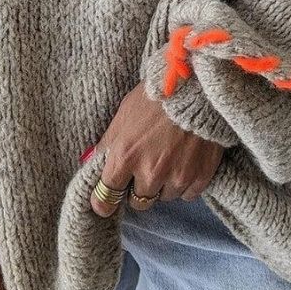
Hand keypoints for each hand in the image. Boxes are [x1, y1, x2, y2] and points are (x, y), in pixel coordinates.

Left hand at [88, 80, 225, 216]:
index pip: (106, 198)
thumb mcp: (124, 114)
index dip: (104, 201)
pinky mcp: (201, 177)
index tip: (106, 201)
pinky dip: (185, 182)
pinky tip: (187, 161)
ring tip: (170, 158)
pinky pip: (188, 194)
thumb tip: (90, 162)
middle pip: (138, 202)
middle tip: (146, 167)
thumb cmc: (156, 96)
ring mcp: (177, 177)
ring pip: (164, 197)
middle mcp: (150, 172)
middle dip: (139, 188)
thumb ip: (107, 143)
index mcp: (125, 157)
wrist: (198, 86)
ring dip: (164, 184)